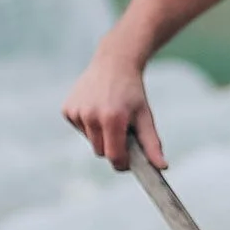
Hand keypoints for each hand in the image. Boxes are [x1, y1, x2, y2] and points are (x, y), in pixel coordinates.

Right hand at [62, 37, 162, 170]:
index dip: (123, 162)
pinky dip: (88, 125)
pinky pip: (80, 129)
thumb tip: (162, 167)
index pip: (114, 157)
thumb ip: (152, 144)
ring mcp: (77, 112)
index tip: (129, 160)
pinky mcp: (67, 110)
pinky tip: (95, 107)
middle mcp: (91, 116)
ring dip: (100, 135)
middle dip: (112, 146)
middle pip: (101, 152)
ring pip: (90, 141)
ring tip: (109, 114)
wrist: (113, 62)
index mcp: (112, 119)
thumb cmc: (132, 92)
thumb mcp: (145, 116)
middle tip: (121, 128)